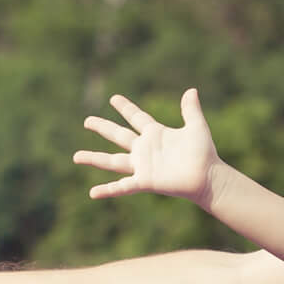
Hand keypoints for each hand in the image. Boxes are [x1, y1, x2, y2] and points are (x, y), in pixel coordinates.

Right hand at [76, 88, 219, 205]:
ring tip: (75, 156)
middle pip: (119, 136)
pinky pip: (122, 186)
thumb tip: (191, 90)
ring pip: (112, 161)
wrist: (208, 177)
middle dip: (103, 128)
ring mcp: (143, 166)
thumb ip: (191, 110)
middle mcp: (145, 149)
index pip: (137, 118)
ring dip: (94, 158)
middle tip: (87, 120)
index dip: (125, 108)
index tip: (113, 98)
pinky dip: (108, 190)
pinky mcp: (144, 181)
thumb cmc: (204, 153)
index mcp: (155, 134)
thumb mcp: (197, 127)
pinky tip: (93, 193)